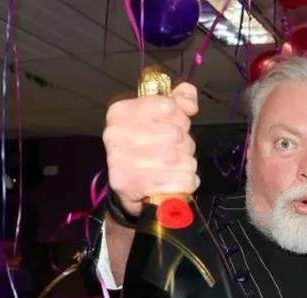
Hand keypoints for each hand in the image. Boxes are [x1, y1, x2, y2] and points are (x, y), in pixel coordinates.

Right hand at [103, 82, 199, 216]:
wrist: (128, 188)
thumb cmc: (146, 148)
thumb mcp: (159, 117)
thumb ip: (178, 101)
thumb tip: (189, 103)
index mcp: (122, 112)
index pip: (169, 106)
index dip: (181, 119)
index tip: (174, 127)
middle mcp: (117, 134)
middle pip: (176, 134)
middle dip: (185, 145)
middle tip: (175, 152)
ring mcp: (123, 161)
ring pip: (180, 158)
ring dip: (186, 164)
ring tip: (174, 168)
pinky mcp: (134, 185)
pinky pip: (181, 180)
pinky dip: (186, 182)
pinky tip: (175, 181)